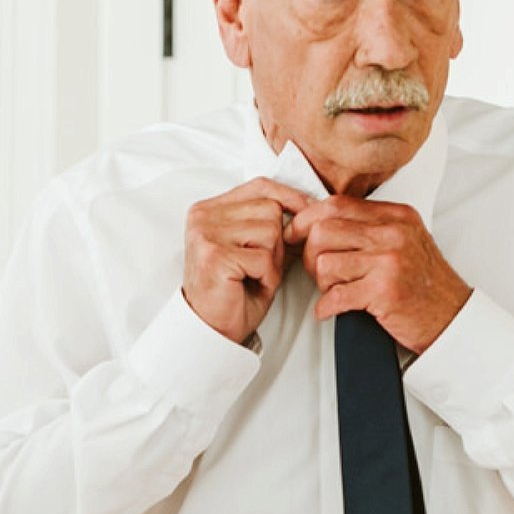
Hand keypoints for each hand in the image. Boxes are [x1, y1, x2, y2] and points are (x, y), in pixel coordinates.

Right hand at [181, 179, 313, 344]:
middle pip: (270, 209)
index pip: (260, 185)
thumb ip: (271, 223)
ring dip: (271, 260)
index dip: (289, 198)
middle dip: (277, 240)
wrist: (212, 328)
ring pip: (270, 232)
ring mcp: (206, 234)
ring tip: (253, 275)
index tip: (307, 212)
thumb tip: (311, 206)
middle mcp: (203, 216)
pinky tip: (250, 284)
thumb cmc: (233, 290)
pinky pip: (263, 258)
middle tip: (260, 265)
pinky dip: (266, 276)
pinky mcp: (215, 256)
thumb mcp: (254, 248)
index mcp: (210, 208)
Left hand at [287, 197, 472, 353]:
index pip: (336, 205)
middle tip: (317, 272)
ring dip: (321, 283)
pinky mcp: (384, 292)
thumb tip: (319, 221)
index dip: (306, 219)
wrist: (452, 317)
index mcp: (395, 216)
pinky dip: (326, 307)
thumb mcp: (404, 241)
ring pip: (325, 263)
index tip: (296, 234)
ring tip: (334, 291)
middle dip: (310, 254)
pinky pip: (336, 295)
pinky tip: (331, 309)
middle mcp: (393, 234)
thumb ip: (370, 227)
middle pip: (323, 231)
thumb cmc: (425, 283)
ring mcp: (390, 262)